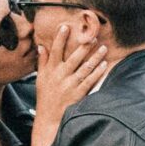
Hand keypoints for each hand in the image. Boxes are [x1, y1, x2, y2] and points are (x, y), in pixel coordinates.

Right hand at [31, 24, 107, 145]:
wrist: (48, 119)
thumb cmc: (45, 97)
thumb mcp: (40, 79)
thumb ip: (42, 62)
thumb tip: (41, 46)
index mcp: (50, 70)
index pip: (55, 51)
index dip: (60, 38)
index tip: (66, 26)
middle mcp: (60, 76)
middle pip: (74, 57)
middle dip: (84, 46)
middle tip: (93, 36)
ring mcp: (70, 85)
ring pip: (85, 68)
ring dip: (95, 57)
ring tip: (103, 48)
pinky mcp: (78, 94)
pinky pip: (90, 81)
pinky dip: (97, 72)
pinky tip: (104, 65)